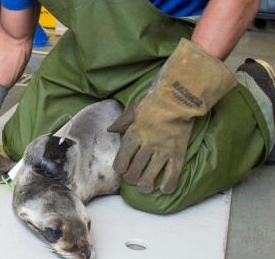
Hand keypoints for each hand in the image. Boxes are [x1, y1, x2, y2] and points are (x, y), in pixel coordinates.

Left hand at [108, 38, 235, 193]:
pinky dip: (169, 183)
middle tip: (132, 180)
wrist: (178, 98)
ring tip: (144, 188)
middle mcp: (147, 144)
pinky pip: (174, 172)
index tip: (120, 170)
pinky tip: (164, 189)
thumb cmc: (154, 101)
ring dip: (146, 183)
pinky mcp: (178, 152)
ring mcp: (164, 149)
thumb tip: (110, 130)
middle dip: (132, 177)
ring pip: (152, 173)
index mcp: (135, 133)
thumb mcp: (134, 109)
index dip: (121, 165)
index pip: (124, 155)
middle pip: (136, 167)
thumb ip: (122, 121)